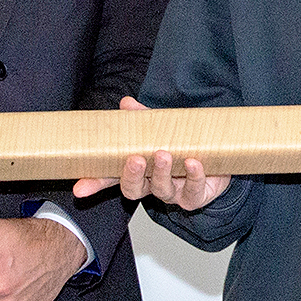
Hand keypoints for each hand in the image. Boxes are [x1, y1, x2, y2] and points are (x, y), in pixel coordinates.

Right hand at [71, 96, 231, 209]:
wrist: (220, 158)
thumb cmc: (185, 145)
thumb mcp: (163, 128)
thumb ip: (144, 118)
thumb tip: (126, 104)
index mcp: (139, 170)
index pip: (111, 178)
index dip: (94, 184)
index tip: (79, 188)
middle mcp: (152, 184)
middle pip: (133, 189)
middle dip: (131, 175)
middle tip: (135, 159)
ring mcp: (173, 193)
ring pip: (161, 190)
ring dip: (161, 172)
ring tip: (164, 154)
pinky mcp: (196, 196)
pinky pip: (193, 191)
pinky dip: (193, 176)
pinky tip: (193, 163)